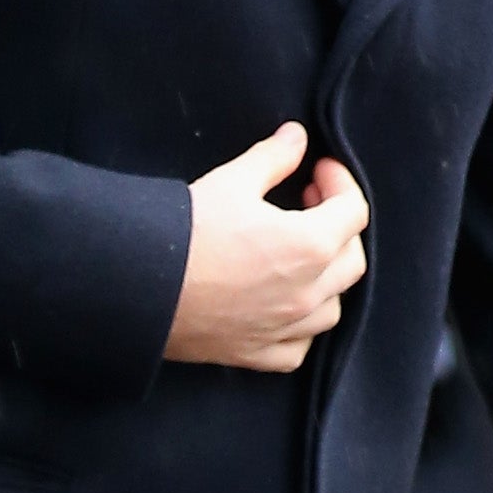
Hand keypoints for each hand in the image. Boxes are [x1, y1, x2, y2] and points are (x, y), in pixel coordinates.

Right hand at [163, 123, 367, 371]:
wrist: (138, 287)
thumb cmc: (186, 232)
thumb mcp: (232, 182)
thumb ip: (273, 158)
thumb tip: (296, 138)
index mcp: (310, 245)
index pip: (354, 211)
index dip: (340, 183)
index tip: (318, 170)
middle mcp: (308, 293)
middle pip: (352, 259)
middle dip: (339, 227)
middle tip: (308, 205)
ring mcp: (284, 328)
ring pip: (332, 307)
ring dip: (326, 278)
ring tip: (299, 257)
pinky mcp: (256, 354)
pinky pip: (298, 348)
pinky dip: (301, 329)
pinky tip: (283, 308)